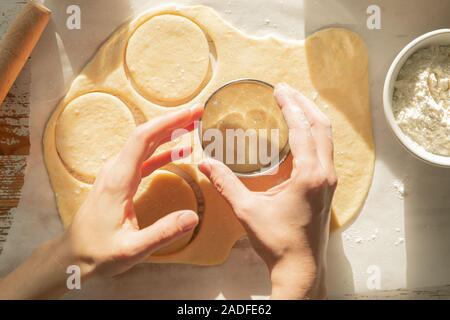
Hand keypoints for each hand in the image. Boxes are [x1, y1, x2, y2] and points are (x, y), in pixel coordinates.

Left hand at [60, 104, 203, 277]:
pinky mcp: (119, 180)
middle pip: (145, 135)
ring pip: (144, 144)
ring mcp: (116, 173)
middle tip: (198, 113)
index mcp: (118, 180)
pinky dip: (162, 150)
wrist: (73, 255)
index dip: (168, 122)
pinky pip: (143, 157)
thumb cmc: (98, 252)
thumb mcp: (132, 249)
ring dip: (168, 132)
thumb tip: (193, 217)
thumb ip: (162, 232)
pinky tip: (178, 151)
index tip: (190, 113)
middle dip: (172, 121)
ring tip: (192, 125)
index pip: (143, 138)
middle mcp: (116, 170)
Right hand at [199, 84, 336, 298]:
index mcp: (309, 175)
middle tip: (286, 91)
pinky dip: (315, 135)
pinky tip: (301, 135)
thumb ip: (226, 184)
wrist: (300, 266)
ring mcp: (329, 181)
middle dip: (304, 105)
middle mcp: (324, 174)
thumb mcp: (247, 210)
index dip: (290, 107)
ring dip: (312, 118)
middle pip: (322, 127)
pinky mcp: (327, 188)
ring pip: (327, 139)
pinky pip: (325, 151)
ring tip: (295, 105)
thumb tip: (206, 164)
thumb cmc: (277, 241)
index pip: (302, 129)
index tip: (279, 91)